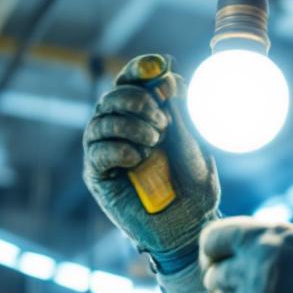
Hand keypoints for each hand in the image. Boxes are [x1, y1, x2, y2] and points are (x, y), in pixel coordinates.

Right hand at [83, 54, 219, 272]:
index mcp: (145, 116)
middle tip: (161, 121)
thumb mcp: (195, 142)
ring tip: (154, 141)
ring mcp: (107, 152)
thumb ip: (181, 111)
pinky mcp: (98, 176)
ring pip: (100, 120)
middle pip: (112, 96)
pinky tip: (139, 159)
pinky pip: (97, 151)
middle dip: (136, 101)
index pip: (132, 81)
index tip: (157, 67)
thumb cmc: (196, 185)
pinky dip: (119, 149)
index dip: (139, 69)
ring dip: (129, 125)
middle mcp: (121, 130)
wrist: (190, 225)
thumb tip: (167, 77)